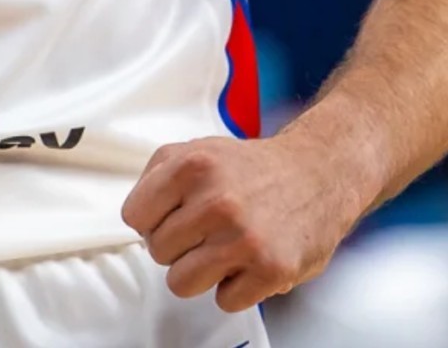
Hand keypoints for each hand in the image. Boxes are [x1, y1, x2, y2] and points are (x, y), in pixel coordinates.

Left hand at [120, 133, 365, 311]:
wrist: (315, 174)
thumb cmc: (248, 168)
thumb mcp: (195, 149)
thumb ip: (157, 175)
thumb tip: (137, 216)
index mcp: (191, 166)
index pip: (134, 216)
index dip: (151, 219)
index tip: (171, 215)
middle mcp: (216, 201)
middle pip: (156, 251)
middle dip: (177, 244)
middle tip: (204, 230)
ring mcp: (244, 238)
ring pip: (181, 283)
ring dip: (199, 272)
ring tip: (221, 248)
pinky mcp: (271, 270)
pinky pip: (223, 301)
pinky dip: (234, 287)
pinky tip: (248, 260)